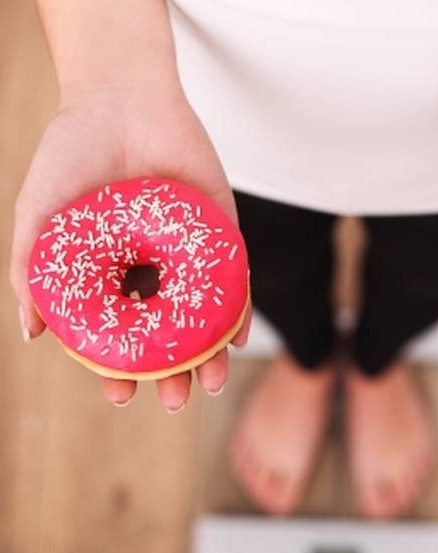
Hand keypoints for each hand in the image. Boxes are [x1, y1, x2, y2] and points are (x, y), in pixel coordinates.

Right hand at [10, 83, 250, 409]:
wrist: (121, 98)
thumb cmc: (72, 153)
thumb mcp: (41, 215)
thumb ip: (33, 271)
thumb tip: (31, 334)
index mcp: (111, 273)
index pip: (119, 333)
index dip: (119, 368)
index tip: (120, 396)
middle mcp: (152, 270)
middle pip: (167, 334)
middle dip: (171, 373)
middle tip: (174, 401)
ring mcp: (189, 255)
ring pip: (203, 317)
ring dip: (208, 354)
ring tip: (207, 384)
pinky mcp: (222, 234)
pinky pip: (235, 280)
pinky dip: (237, 311)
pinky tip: (236, 340)